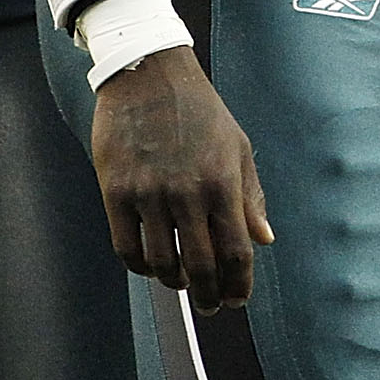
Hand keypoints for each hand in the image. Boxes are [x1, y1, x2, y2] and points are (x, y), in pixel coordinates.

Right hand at [90, 40, 272, 313]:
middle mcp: (187, 193)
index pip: (236, 253)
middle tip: (209, 306)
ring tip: (180, 283)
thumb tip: (263, 239)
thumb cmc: (199, 109)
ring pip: (161, 264)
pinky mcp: (115, 191)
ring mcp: (148, 194)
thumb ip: (250, 195)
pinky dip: (140, 266)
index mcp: (222, 182)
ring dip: (174, 283)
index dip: (238, 285)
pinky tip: (150, 264)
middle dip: (208, 296)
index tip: (236, 299)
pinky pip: (127, 248)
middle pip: (201, 267)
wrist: (148, 73)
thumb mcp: (237, 145)